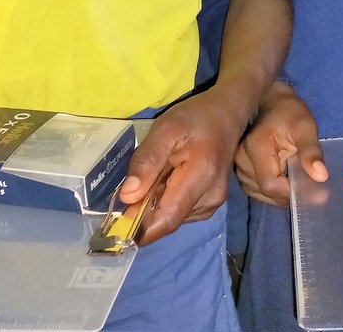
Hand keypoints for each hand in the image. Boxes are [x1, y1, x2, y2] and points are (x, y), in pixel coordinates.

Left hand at [117, 88, 244, 243]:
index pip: (167, 219)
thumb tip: (127, 197)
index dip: (139, 227)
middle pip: (166, 219)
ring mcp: (212, 204)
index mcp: (201, 176)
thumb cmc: (195, 117)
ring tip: (160, 171)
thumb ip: (146, 161)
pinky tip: (169, 177)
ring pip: (171, 217)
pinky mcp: (209, 205)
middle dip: (145, 208)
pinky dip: (166, 200)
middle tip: (139, 178)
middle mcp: (211, 198)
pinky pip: (179, 212)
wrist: (226, 115)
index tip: (116, 221)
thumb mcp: (165, 129)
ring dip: (156, 202)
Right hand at [235, 83, 327, 206]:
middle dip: (288, 193)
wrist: (271, 103)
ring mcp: (238, 166)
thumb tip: (321, 176)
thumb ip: (311, 151)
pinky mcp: (239, 170)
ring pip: (260, 194)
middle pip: (266, 192)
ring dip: (279, 192)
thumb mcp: (305, 127)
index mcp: (256, 147)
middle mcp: (241, 159)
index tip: (310, 189)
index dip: (291, 192)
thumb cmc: (290, 113)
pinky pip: (256, 190)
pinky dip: (272, 190)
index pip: (270, 185)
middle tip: (306, 183)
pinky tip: (283, 178)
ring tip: (293, 177)